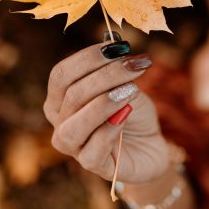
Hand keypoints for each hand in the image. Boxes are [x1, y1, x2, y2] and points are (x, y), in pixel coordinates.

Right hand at [43, 35, 170, 182]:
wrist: (149, 144)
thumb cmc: (131, 110)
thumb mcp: (126, 84)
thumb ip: (117, 68)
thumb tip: (115, 44)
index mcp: (60, 97)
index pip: (61, 74)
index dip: (88, 58)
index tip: (119, 47)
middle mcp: (59, 121)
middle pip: (72, 95)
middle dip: (107, 75)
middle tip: (136, 66)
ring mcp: (73, 146)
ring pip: (74, 125)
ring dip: (104, 103)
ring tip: (132, 91)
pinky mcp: (91, 164)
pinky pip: (91, 150)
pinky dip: (110, 129)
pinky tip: (127, 115)